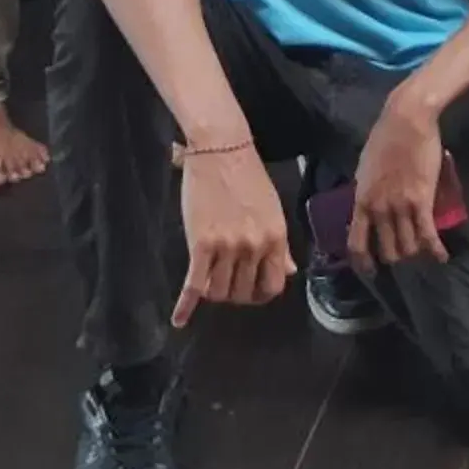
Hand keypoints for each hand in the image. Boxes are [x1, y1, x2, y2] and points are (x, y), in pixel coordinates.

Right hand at [173, 145, 293, 325]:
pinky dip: (185, 305)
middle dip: (234, 294)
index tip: (250, 291)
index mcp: (276, 238)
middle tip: (225, 284)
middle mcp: (255, 246)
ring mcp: (228, 247)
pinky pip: (194, 285)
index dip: (260, 294)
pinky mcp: (201, 244)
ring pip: (219, 293)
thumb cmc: (248, 177)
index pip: (273, 285)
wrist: (221, 150)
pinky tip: (179, 318)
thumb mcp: (272, 211)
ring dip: (212, 293)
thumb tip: (290, 271)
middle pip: (243, 293)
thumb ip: (279, 245)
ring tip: (207, 283)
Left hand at [350, 90, 447, 268]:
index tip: (370, 270)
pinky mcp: (423, 201)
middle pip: (387, 250)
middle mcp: (379, 209)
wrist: (407, 120)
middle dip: (396, 257)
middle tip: (404, 255)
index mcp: (362, 200)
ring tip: (423, 251)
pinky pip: (428, 234)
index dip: (363, 262)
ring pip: (408, 246)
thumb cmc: (385, 138)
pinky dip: (435, 249)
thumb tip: (367, 206)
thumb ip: (367, 192)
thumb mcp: (365, 169)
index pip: (357, 242)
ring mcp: (401, 206)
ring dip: (416, 252)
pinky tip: (441, 257)